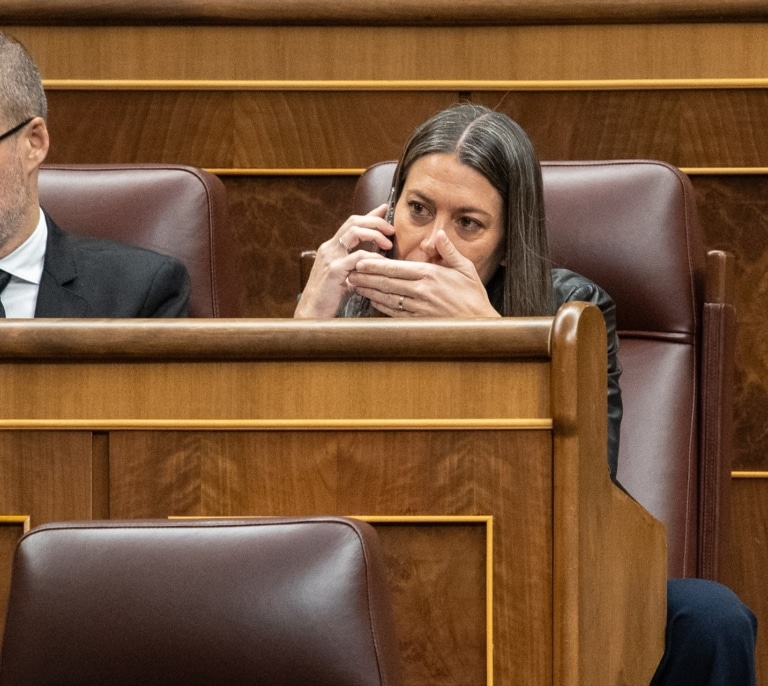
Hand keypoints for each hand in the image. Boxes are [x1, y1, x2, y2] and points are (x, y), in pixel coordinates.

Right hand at [294, 204, 394, 317]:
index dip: (370, 215)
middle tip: (391, 229)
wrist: (312, 315)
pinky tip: (382, 263)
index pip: (351, 223)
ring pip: (355, 232)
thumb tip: (376, 260)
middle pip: (354, 221)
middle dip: (375, 221)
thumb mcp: (346, 277)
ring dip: (375, 234)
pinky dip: (373, 257)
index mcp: (331, 248)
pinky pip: (358, 257)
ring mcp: (330, 258)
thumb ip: (358, 266)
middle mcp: (329, 248)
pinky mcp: (334, 270)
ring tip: (388, 244)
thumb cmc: (330, 299)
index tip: (385, 209)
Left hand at [348, 230, 500, 317]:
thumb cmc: (472, 296)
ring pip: (387, 298)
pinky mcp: (418, 320)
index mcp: (430, 275)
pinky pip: (394, 312)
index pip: (397, 269)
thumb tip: (439, 234)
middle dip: (366, 277)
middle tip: (350, 271)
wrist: (478, 323)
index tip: (361, 260)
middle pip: (387, 283)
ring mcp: (418, 307)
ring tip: (355, 285)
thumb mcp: (466, 268)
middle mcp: (421, 291)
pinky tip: (371, 300)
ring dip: (369, 291)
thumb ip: (449, 250)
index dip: (376, 265)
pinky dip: (380, 306)